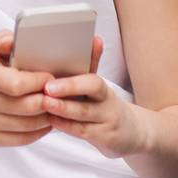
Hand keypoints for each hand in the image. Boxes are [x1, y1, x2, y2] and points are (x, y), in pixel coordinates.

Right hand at [0, 30, 53, 146]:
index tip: (52, 77)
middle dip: (48, 101)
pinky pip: (21, 139)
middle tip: (61, 95)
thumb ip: (5, 39)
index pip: (17, 84)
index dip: (39, 82)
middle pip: (25, 107)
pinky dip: (38, 132)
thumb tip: (11, 42)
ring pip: (27, 125)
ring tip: (57, 107)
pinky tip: (46, 120)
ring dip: (47, 117)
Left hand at [39, 36, 142, 157]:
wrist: (132, 133)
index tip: (53, 77)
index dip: (75, 77)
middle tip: (47, 88)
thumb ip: (91, 66)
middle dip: (69, 87)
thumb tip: (94, 38)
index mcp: (103, 88)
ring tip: (45, 103)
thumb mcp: (99, 89)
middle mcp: (107, 102)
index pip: (93, 78)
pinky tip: (52, 121)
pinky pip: (84, 131)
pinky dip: (67, 126)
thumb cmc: (106, 107)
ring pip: (85, 113)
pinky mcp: (105, 138)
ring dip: (63, 108)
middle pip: (93, 89)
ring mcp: (107, 121)